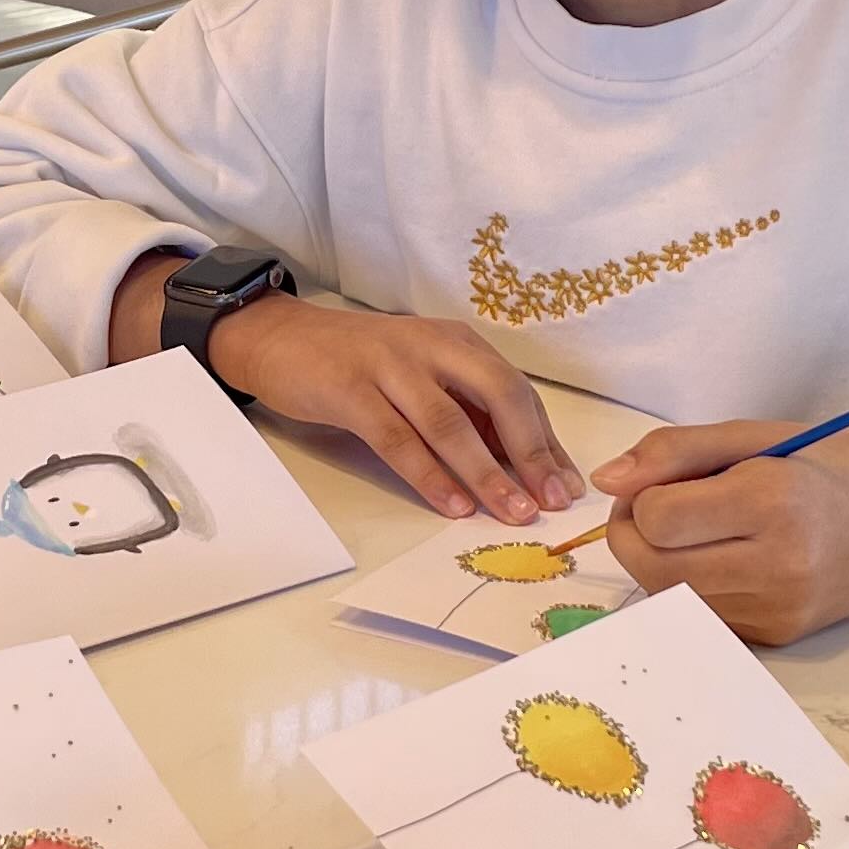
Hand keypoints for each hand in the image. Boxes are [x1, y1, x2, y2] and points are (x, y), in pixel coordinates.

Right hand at [209, 298, 579, 522]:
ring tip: (512, 512)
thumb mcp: (422, 375)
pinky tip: (452, 505)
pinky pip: (397, 438)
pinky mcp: (350, 390)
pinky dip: (429, 475)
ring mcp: (390, 366)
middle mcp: (432, 347)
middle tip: (552, 500)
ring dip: (486, 472)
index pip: (517, 391)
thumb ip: (464, 411)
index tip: (568, 486)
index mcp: (457, 343)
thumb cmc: (359, 364)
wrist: (280, 337)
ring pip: (449, 422)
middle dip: (531, 451)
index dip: (546, 440)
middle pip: (499, 396)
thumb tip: (517, 467)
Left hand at [591, 423, 848, 645]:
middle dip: (633, 535)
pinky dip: (694, 587)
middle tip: (657, 506)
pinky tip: (725, 559)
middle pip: (651, 567)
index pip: (656, 518)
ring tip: (695, 530)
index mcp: (771, 501)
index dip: (640, 496)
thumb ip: (676, 451)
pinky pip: (703, 615)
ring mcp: (777, 610)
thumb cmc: (835, 465)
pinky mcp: (778, 637)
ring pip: (670, 597)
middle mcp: (775, 565)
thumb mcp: (758, 436)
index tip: (659, 480)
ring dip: (659, 562)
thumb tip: (606, 480)